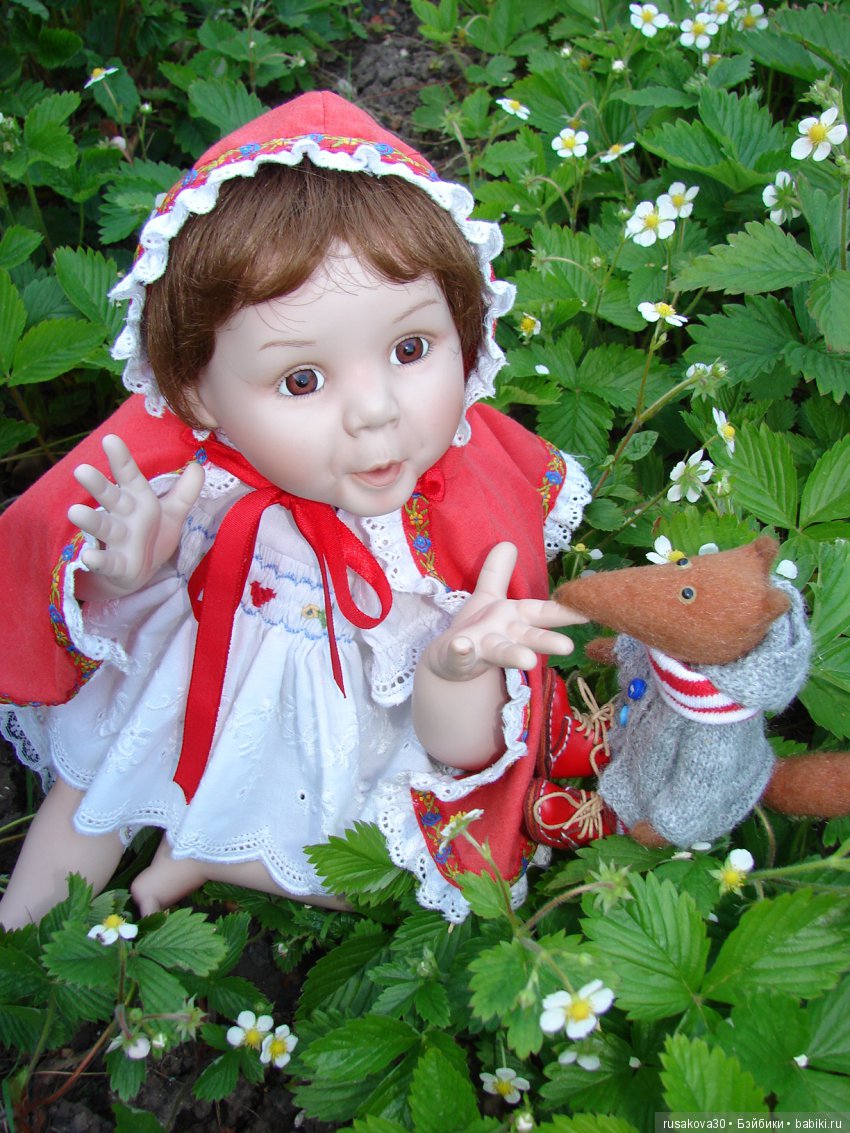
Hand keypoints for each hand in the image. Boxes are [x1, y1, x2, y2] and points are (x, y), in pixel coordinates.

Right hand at [68, 434, 204, 596]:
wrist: (142, 570)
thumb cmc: (152, 534)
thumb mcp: (173, 512)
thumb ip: (185, 491)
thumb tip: (197, 466)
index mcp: (137, 499)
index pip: (128, 476)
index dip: (121, 459)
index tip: (110, 439)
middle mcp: (123, 515)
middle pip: (110, 497)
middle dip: (97, 485)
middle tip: (81, 470)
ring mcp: (118, 539)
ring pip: (103, 526)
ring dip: (89, 520)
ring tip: (74, 512)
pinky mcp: (116, 564)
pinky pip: (106, 561)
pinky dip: (97, 560)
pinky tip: (88, 556)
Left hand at [423, 542, 587, 682]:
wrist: (452, 659)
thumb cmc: (481, 627)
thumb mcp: (489, 596)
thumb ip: (498, 572)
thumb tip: (509, 543)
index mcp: (516, 617)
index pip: (543, 612)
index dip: (565, 610)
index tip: (588, 610)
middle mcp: (506, 636)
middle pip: (531, 638)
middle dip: (547, 641)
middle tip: (567, 646)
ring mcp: (484, 649)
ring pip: (503, 652)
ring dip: (515, 656)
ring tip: (526, 661)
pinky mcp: (460, 659)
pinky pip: (460, 656)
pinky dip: (461, 652)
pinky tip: (461, 647)